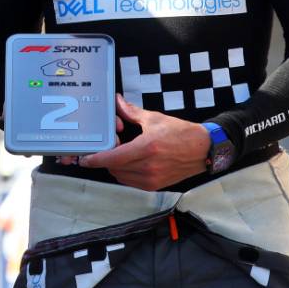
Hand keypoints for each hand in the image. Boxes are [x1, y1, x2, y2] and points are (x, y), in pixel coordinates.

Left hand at [77, 95, 210, 189]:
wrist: (204, 150)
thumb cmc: (181, 133)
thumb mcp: (154, 119)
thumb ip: (131, 112)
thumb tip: (116, 102)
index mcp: (146, 148)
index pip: (113, 158)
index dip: (95, 160)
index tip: (84, 159)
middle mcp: (148, 167)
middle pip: (114, 168)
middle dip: (106, 158)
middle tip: (110, 146)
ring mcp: (152, 179)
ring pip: (121, 176)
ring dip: (115, 166)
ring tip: (122, 153)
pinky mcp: (156, 186)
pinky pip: (131, 182)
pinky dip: (125, 173)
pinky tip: (130, 161)